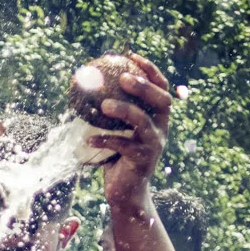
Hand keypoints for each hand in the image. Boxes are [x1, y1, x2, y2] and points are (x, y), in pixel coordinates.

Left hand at [94, 53, 174, 208]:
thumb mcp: (118, 132)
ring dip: (123, 110)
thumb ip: (112, 113)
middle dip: (143, 86)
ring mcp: (154, 145)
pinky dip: (105, 141)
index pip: (162, 88)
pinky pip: (123, 146)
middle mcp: (161, 129)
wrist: (126, 193)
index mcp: (158, 119)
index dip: (150, 71)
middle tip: (122, 78)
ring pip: (142, 121)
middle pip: (160, 101)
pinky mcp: (142, 161)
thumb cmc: (118, 159)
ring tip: (103, 105)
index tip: (132, 57)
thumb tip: (88, 87)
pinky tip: (88, 140)